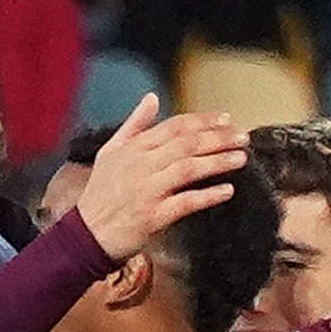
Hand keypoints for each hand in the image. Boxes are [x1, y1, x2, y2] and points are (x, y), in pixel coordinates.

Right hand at [77, 95, 249, 260]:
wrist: (87, 234)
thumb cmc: (101, 193)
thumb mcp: (110, 151)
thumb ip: (134, 124)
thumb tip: (152, 97)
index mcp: (134, 148)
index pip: (174, 127)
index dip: (203, 121)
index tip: (227, 119)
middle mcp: (141, 165)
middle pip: (186, 145)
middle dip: (218, 138)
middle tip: (243, 137)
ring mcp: (148, 191)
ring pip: (188, 169)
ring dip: (218, 162)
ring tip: (241, 158)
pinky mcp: (153, 217)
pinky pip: (186, 203)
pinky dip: (208, 196)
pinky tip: (227, 191)